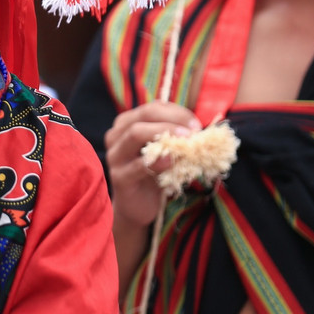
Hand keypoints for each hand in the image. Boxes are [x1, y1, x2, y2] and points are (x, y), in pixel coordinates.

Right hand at [105, 102, 201, 230]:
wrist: (140, 205)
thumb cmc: (155, 173)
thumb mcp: (165, 150)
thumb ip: (175, 135)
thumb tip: (199, 127)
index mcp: (127, 123)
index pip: (153, 107)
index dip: (177, 112)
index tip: (197, 125)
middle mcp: (116, 135)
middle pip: (144, 115)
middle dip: (172, 120)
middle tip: (194, 131)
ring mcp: (115, 156)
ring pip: (136, 133)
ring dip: (165, 134)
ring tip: (186, 143)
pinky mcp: (119, 177)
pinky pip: (138, 165)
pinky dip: (157, 162)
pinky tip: (171, 162)